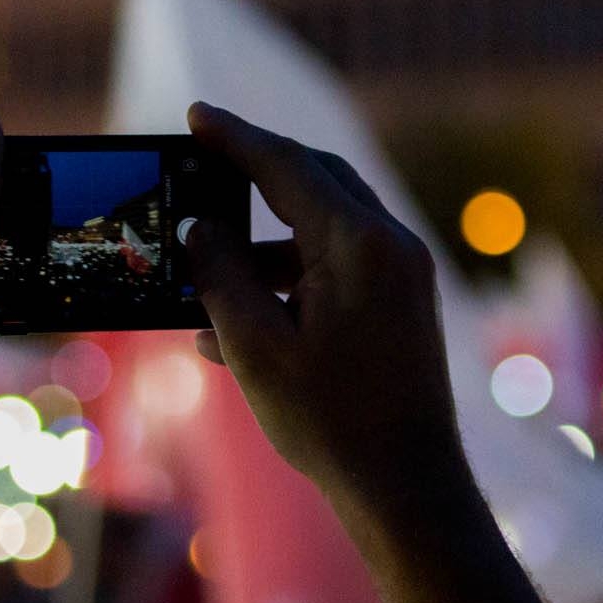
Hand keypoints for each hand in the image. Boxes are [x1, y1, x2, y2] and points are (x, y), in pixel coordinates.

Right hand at [186, 103, 462, 498]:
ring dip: (264, 242)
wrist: (406, 487)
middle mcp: (390, 245)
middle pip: (314, 180)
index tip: (196, 116)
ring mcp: (402, 274)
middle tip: (203, 163)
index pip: (286, 166)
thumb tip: (200, 229)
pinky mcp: (402, 304)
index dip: (234, 139)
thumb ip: (221, 275)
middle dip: (254, 173)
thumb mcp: (255, 345)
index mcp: (358, 244)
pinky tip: (239, 323)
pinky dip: (290, 278)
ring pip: (323, 227)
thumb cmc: (331, 420)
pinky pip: (338, 267)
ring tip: (206, 271)